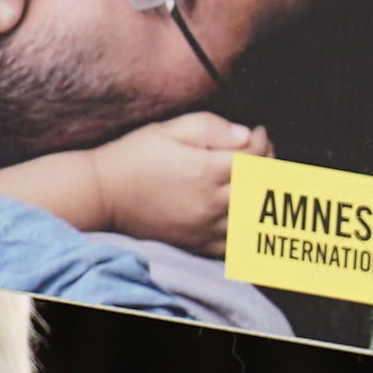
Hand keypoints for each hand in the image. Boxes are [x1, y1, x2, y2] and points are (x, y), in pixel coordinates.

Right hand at [89, 111, 270, 248]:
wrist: (101, 194)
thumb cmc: (133, 156)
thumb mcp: (166, 129)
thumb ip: (209, 128)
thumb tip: (246, 134)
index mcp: (205, 170)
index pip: (254, 157)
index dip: (262, 141)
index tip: (258, 132)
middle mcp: (211, 202)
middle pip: (262, 186)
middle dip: (270, 165)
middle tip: (262, 153)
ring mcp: (207, 226)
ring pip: (256, 216)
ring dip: (265, 196)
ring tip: (257, 179)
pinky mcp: (200, 244)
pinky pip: (240, 242)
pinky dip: (251, 227)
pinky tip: (247, 210)